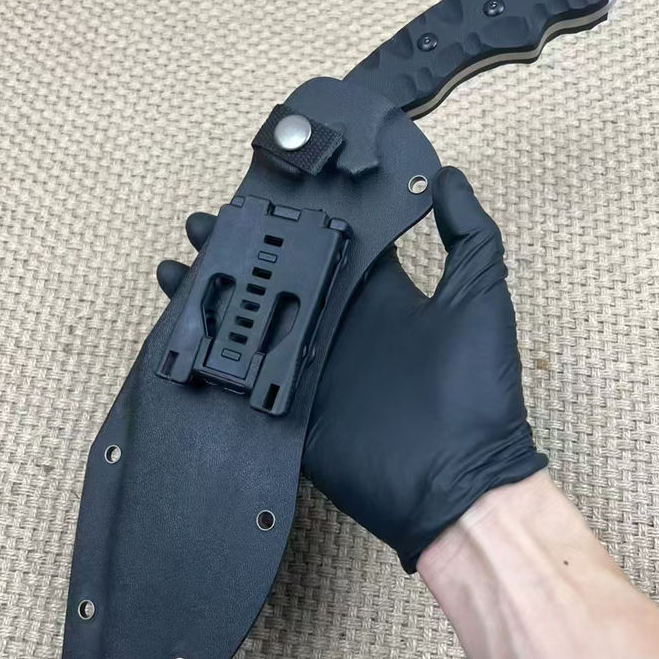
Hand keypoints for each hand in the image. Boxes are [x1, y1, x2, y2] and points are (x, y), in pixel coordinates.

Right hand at [158, 167, 546, 571]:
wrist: (457, 483)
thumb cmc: (477, 392)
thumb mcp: (480, 299)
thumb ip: (469, 234)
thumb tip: (447, 175)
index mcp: (379, 294)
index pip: (330, 243)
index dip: (298, 217)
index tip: (265, 184)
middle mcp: (339, 323)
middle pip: (280, 276)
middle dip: (241, 249)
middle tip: (203, 223)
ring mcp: (311, 364)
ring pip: (253, 319)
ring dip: (217, 293)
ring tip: (178, 264)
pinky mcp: (289, 404)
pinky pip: (243, 373)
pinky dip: (210, 352)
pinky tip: (178, 326)